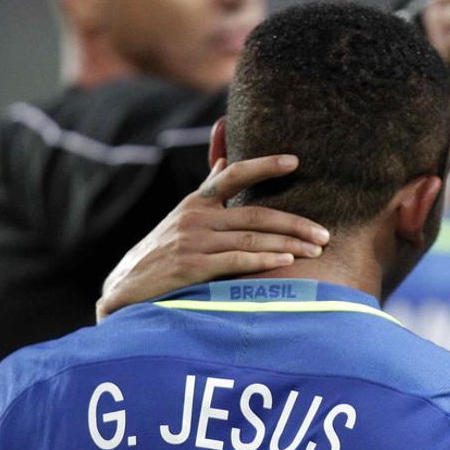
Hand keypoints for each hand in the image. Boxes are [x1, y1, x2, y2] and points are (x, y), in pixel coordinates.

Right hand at [95, 156, 329, 321]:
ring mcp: (192, 241)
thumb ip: (207, 190)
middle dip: (295, 223)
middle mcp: (195, 217)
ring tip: (317, 249)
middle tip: (325, 233)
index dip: (264, 165)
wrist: (125, 290)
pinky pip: (236, 260)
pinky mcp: (191, 267)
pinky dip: (263, 258)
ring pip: (251, 237)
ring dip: (289, 243)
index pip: (233, 174)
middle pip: (255, 213)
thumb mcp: (182, 217)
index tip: (295, 162)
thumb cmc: (162, 254)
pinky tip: (287, 261)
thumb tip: (223, 158)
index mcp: (197, 202)